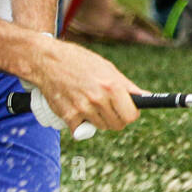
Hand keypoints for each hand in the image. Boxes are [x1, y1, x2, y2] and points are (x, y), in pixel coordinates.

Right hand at [23, 35, 142, 134]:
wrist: (47, 60)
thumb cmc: (78, 61)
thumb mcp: (106, 67)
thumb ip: (125, 85)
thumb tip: (145, 97)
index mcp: (112, 86)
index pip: (131, 115)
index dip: (130, 114)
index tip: (127, 111)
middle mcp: (98, 99)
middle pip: (117, 125)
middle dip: (115, 118)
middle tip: (108, 108)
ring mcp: (83, 109)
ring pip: (100, 127)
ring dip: (97, 120)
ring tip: (89, 103)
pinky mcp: (68, 116)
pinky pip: (81, 131)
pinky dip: (79, 124)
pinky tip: (76, 108)